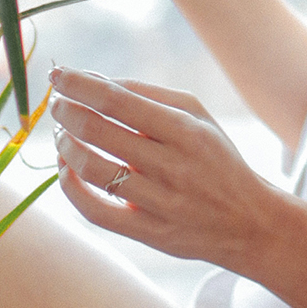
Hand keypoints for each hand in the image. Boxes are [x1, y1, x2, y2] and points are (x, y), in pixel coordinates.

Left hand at [49, 67, 279, 268]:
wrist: (250, 222)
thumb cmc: (217, 159)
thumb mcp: (198, 116)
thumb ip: (147, 94)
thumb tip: (94, 80)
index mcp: (186, 130)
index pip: (117, 100)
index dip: (79, 84)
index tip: (58, 74)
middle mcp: (173, 166)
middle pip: (98, 131)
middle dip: (66, 111)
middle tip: (56, 103)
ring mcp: (160, 203)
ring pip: (92, 169)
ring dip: (65, 146)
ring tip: (60, 134)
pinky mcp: (149, 233)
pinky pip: (95, 211)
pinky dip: (70, 187)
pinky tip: (65, 169)